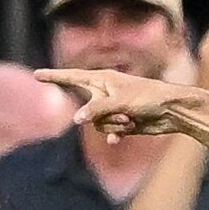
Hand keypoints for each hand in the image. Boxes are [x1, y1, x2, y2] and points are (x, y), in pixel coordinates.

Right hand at [44, 64, 199, 136]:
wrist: (172, 111)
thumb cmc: (149, 97)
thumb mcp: (120, 101)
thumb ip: (97, 110)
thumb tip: (77, 119)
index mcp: (103, 79)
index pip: (72, 77)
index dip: (54, 77)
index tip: (36, 75)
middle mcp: (105, 93)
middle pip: (86, 111)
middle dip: (104, 116)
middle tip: (126, 113)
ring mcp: (112, 108)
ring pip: (97, 125)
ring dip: (114, 125)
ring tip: (131, 120)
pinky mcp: (121, 122)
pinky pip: (108, 132)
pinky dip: (117, 134)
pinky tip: (128, 132)